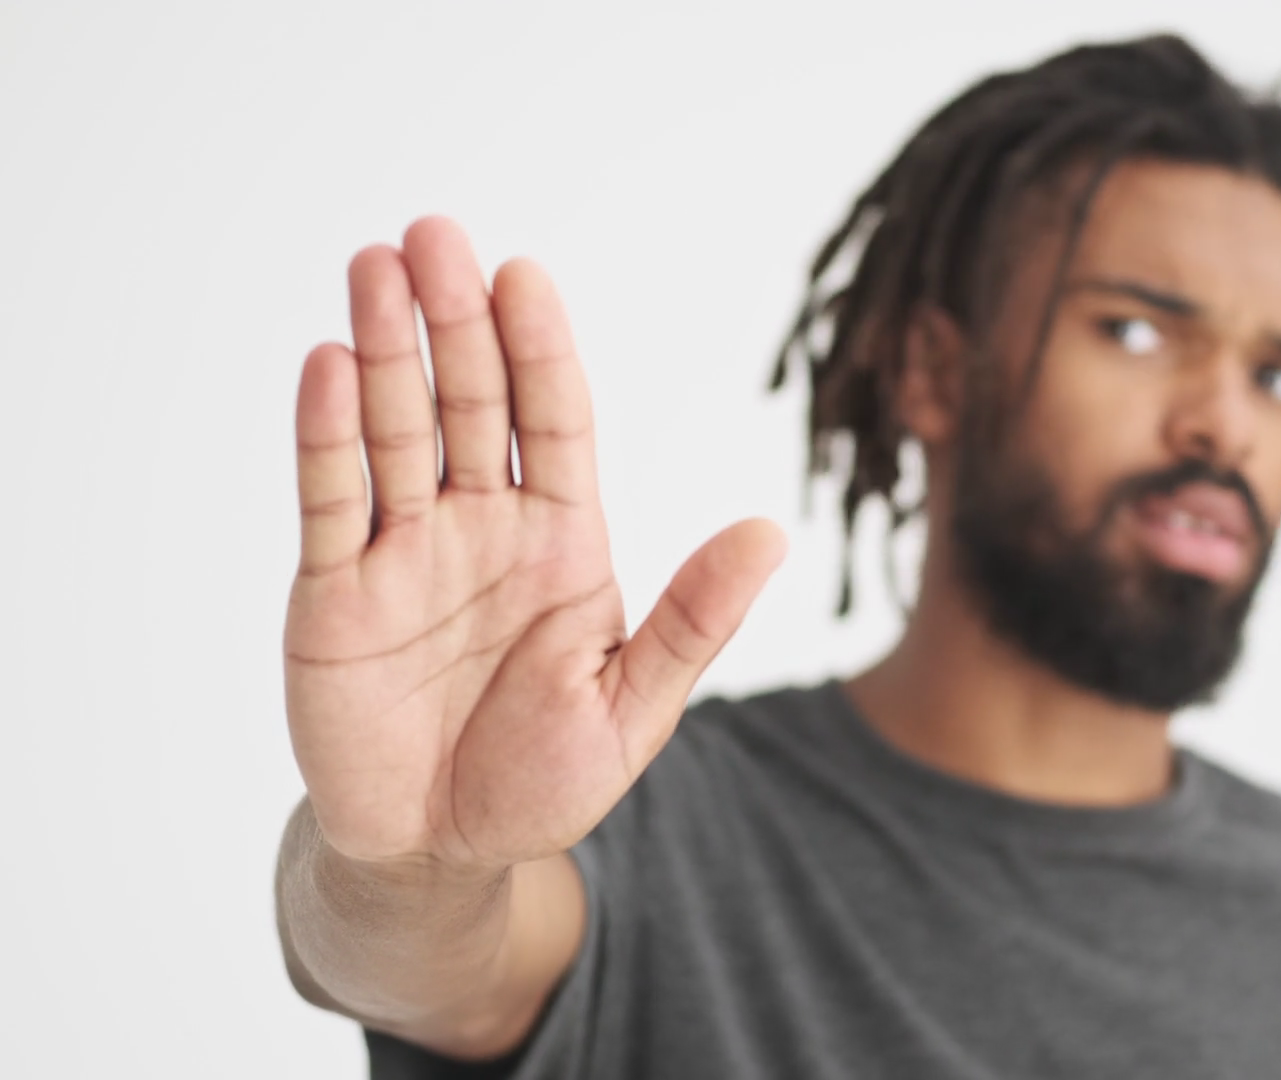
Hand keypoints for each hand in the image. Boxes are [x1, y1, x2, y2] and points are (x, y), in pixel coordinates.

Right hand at [284, 217, 782, 871]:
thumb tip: (771, 532)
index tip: (524, 274)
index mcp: (563, 540)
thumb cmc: (545, 778)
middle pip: (469, 404)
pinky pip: (331, 501)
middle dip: (454, 322)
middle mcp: (482, 526)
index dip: (538, 349)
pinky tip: (328, 367)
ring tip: (374, 267)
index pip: (555, 421)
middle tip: (435, 235)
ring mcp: (404, 552)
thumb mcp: (634, 705)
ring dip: (383, 350)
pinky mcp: (334, 591)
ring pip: (394, 431)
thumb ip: (693, 618)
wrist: (443, 850)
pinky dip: (325, 436)